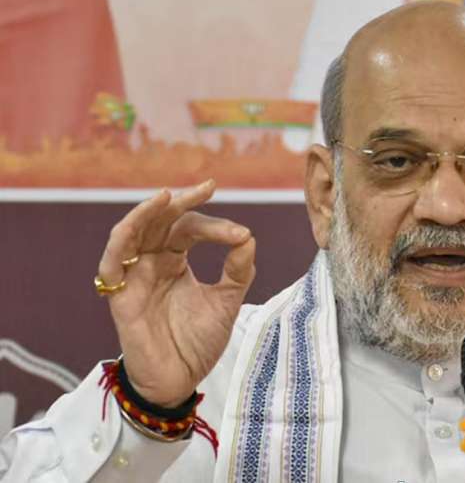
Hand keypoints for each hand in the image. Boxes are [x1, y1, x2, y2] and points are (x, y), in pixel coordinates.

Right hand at [97, 180, 255, 406]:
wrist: (180, 381)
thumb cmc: (197, 342)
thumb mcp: (226, 302)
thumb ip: (237, 271)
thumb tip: (248, 237)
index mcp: (175, 261)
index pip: (189, 228)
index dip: (214, 226)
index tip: (240, 234)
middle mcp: (152, 263)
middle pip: (159, 221)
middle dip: (180, 203)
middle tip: (204, 189)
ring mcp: (134, 278)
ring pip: (130, 234)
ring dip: (144, 213)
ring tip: (166, 196)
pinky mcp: (120, 298)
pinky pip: (110, 266)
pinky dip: (118, 246)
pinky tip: (133, 231)